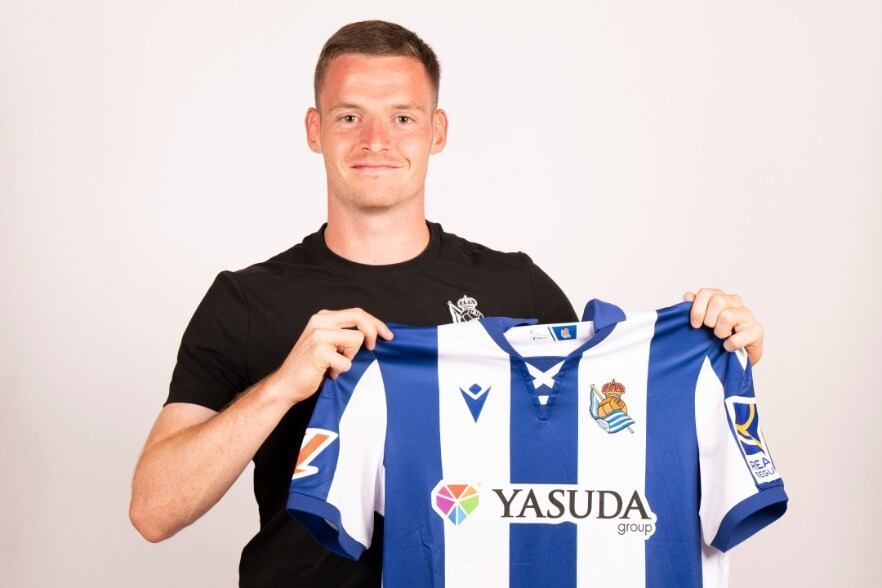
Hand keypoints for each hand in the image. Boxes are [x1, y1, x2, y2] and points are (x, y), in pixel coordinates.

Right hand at [270, 308, 393, 404]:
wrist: (286, 384)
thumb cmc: (310, 367)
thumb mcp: (329, 344)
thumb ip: (345, 334)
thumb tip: (375, 334)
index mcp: (323, 317)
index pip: (357, 312)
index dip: (376, 323)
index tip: (387, 335)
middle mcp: (320, 321)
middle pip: (359, 317)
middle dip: (373, 332)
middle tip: (374, 348)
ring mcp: (318, 335)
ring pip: (356, 339)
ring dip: (350, 357)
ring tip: (335, 365)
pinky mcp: (319, 350)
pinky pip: (346, 360)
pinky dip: (341, 370)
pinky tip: (328, 373)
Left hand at [683, 288, 763, 365]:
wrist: (735, 356)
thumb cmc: (716, 336)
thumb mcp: (701, 322)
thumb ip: (693, 307)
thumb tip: (688, 296)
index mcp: (720, 297)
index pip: (706, 292)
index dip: (697, 309)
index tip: (695, 324)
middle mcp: (735, 302)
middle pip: (717, 301)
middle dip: (709, 320)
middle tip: (710, 330)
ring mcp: (747, 315)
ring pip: (727, 316)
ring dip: (720, 332)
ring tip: (721, 338)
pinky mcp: (756, 330)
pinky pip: (739, 336)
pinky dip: (730, 344)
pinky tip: (728, 346)